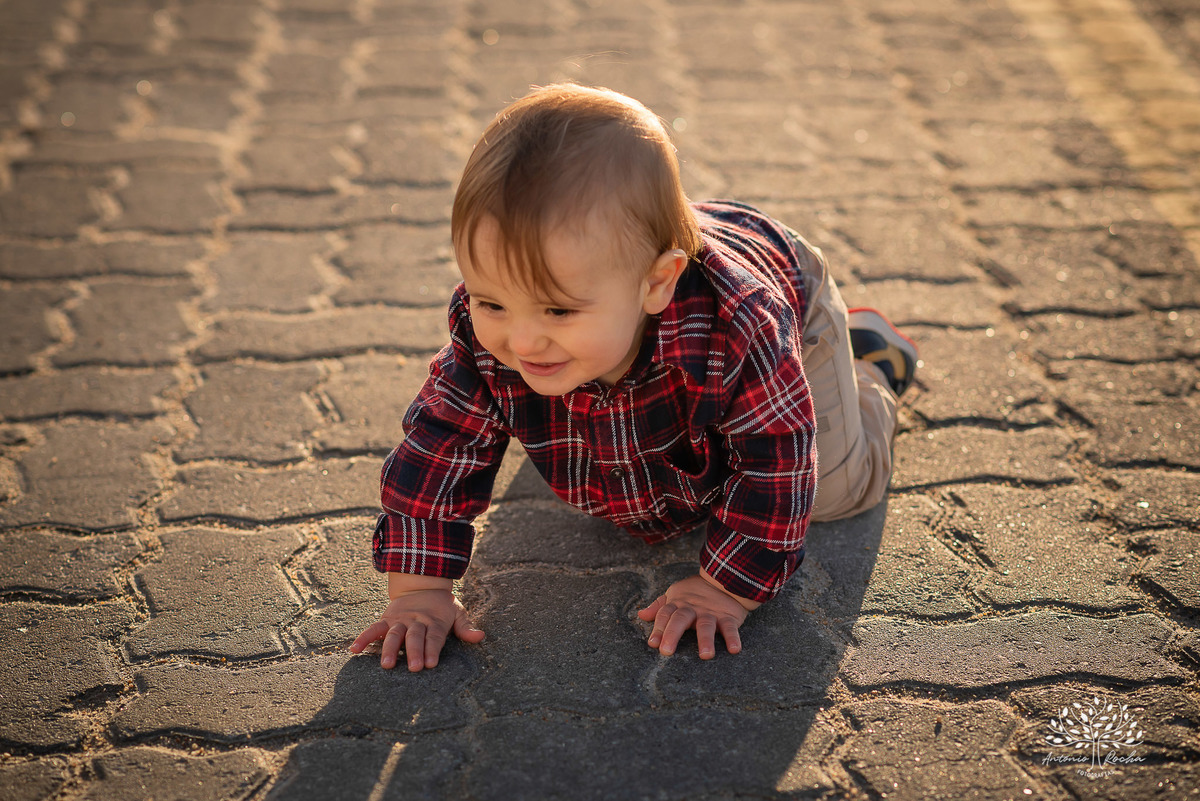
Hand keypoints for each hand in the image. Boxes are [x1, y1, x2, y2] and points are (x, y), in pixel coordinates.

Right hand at [349, 574, 484, 671]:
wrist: (422, 583)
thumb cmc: (442, 606)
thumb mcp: (457, 612)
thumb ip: (466, 627)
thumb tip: (480, 636)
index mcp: (434, 621)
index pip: (434, 637)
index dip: (432, 649)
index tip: (430, 664)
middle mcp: (416, 621)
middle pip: (414, 637)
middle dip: (414, 652)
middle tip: (413, 668)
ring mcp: (400, 620)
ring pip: (393, 634)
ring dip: (390, 649)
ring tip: (387, 665)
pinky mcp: (387, 619)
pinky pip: (374, 628)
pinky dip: (364, 638)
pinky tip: (355, 650)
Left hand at [637, 570, 759, 658]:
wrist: (725, 578)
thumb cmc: (696, 592)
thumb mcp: (675, 594)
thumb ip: (659, 607)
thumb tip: (641, 614)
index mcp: (678, 603)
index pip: (665, 614)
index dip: (658, 628)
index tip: (652, 643)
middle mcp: (693, 608)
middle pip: (680, 619)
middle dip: (672, 634)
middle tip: (666, 651)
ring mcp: (711, 613)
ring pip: (706, 625)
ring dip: (705, 640)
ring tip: (705, 655)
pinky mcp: (728, 617)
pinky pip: (730, 627)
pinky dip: (733, 637)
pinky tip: (734, 649)